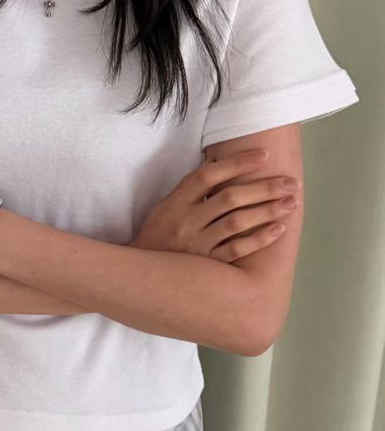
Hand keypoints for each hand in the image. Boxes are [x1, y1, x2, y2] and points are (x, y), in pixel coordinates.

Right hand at [129, 149, 299, 261]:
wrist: (140, 275)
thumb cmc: (159, 235)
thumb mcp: (167, 206)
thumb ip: (191, 189)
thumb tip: (222, 163)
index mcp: (176, 202)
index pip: (209, 175)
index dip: (237, 163)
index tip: (264, 156)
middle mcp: (186, 221)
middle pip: (230, 197)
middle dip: (264, 188)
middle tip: (291, 183)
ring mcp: (196, 244)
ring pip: (237, 222)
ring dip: (267, 211)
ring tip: (291, 203)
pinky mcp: (205, 265)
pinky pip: (236, 250)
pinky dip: (259, 239)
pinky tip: (278, 230)